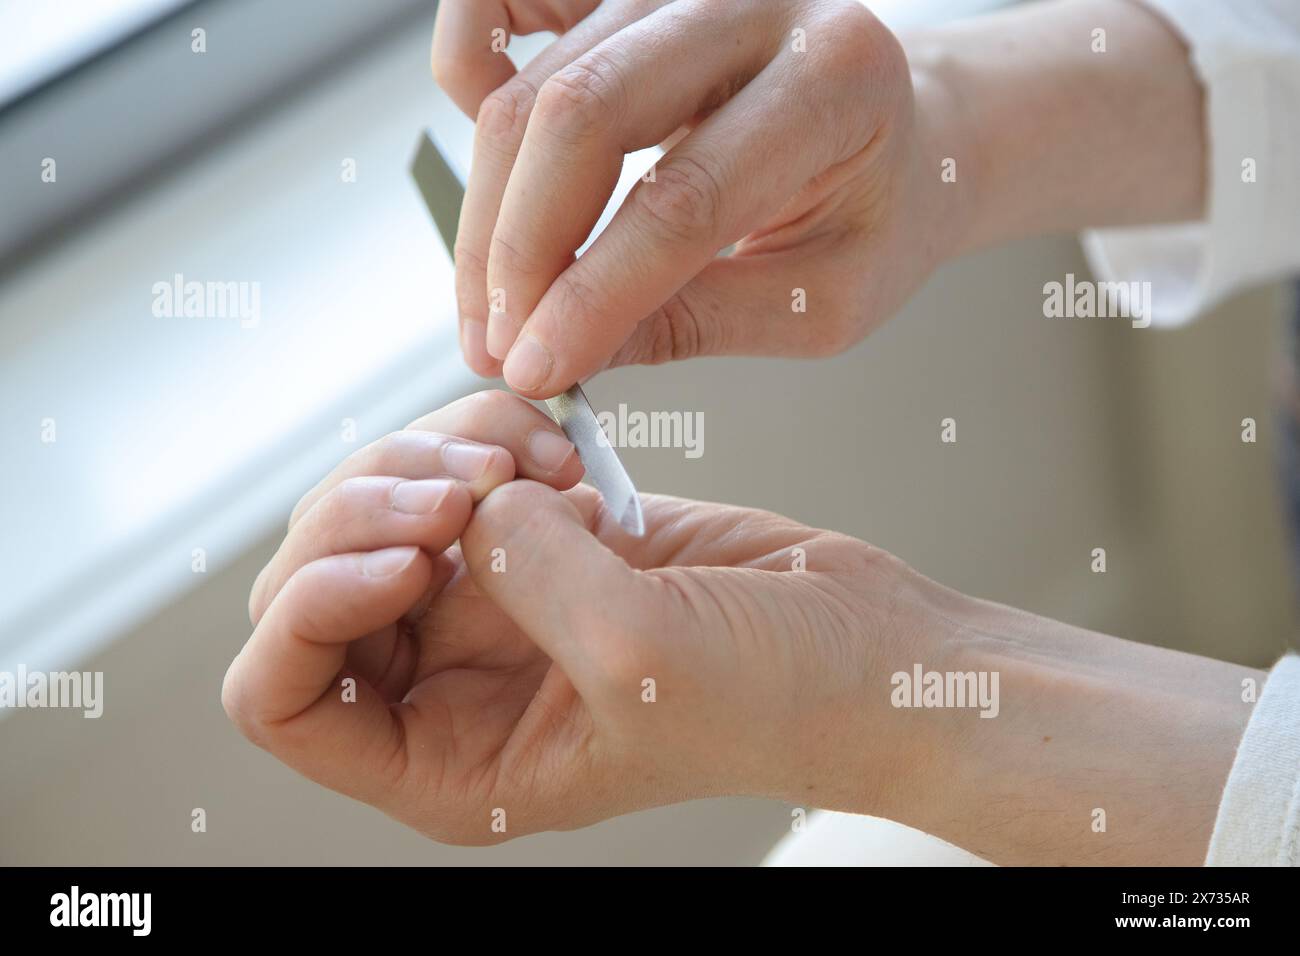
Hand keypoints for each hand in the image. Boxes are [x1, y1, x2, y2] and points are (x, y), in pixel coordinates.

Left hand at [222, 389, 918, 841]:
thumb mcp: (642, 658)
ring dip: (438, 457)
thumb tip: (472, 501)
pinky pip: (458, 459)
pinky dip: (491, 430)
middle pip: (313, 576)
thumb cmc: (779, 704)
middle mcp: (451, 683)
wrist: (868, 651)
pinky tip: (560, 453)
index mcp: (449, 762)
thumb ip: (528, 574)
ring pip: (379, 502)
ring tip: (538, 467)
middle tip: (476, 486)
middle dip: (372, 509)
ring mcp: (494, 600)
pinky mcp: (541, 532)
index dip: (312, 610)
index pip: (280, 699)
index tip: (415, 556)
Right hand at [430, 0, 957, 396]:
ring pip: (536, 85)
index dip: (593, 293)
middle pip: (585, 116)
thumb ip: (697, 322)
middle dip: (519, 250)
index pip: (685, 197)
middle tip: (497, 345)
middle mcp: (753, 3)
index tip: (536, 366)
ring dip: (490, 209)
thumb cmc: (876, 215)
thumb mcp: (819, 300)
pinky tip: (499, 168)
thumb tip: (568, 355)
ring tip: (494, 302)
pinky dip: (471, 78)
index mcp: (834, 82)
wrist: (902, 133)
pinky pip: (503, 2)